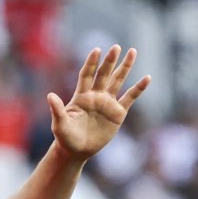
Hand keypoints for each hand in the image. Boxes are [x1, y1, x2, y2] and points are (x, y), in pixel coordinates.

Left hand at [48, 45, 149, 160]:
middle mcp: (95, 96)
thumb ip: (57, 110)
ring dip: (125, 67)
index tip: (96, 50)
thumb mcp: (59, 124)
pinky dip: (138, 88)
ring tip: (132, 52)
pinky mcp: (118, 113)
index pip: (86, 75)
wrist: (76, 151)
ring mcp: (107, 103)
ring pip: (118, 81)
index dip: (91, 63)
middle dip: (110, 61)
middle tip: (116, 47)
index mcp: (81, 97)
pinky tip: (147, 78)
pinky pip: (130, 98)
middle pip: (104, 74)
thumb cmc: (65, 138)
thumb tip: (50, 95)